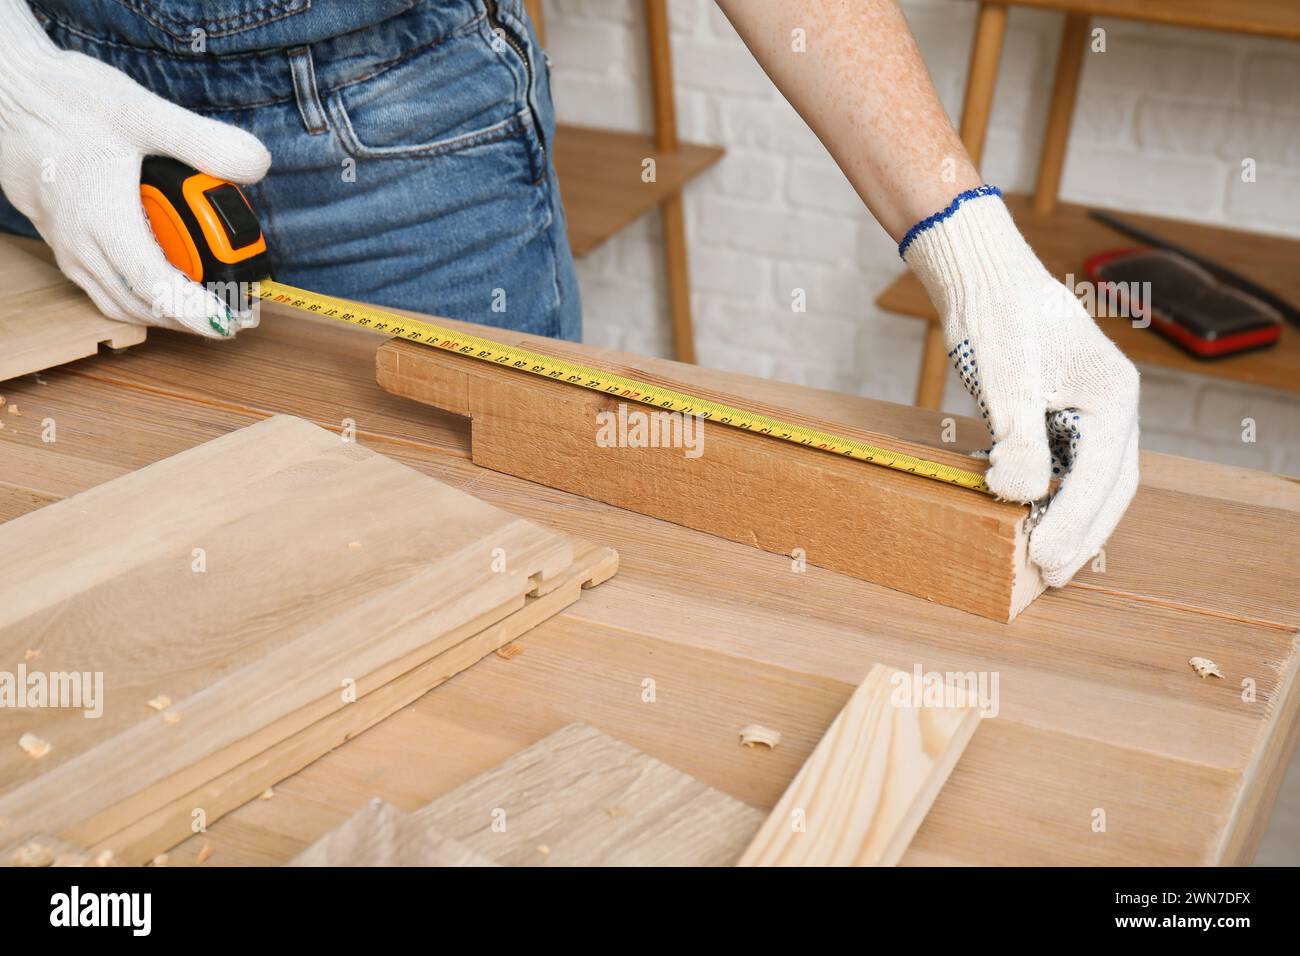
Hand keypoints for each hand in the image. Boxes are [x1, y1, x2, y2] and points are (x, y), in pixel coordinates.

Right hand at [0, 0, 270, 337]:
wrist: (6, 91)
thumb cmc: (65, 98)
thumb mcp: (142, 111)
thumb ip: (202, 140)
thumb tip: (256, 164)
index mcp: (104, 221)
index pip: (157, 288)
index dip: (197, 313)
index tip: (230, 324)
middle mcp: (82, 245)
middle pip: (142, 306)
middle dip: (189, 320)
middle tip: (231, 318)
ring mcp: (67, 247)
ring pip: (119, 303)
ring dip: (163, 313)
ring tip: (204, 309)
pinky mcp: (61, 241)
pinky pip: (102, 287)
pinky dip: (138, 296)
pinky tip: (164, 281)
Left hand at [904, 189, 1139, 586]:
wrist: (983, 279)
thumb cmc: (996, 317)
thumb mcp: (1004, 379)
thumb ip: (1018, 437)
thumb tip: (1023, 494)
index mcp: (1110, 394)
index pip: (1100, 474)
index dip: (1073, 523)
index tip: (1043, 559)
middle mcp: (1112, 406)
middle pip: (1109, 486)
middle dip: (1081, 534)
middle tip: (1047, 577)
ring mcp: (1092, 411)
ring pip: (1091, 480)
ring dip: (1069, 521)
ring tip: (1040, 561)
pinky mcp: (1065, 415)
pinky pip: (1068, 466)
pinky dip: (1052, 496)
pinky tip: (1027, 518)